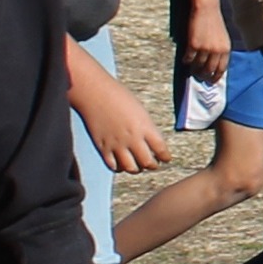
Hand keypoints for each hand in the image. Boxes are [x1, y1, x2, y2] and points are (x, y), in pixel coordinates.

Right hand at [71, 58, 170, 173]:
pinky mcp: (102, 147)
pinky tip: (121, 165)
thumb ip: (146, 128)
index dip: (165, 157)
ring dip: (136, 169)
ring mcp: (116, 144)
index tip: (166, 159)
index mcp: (145, 127)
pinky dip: (119, 168)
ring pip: (131, 168)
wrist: (96, 94)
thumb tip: (150, 142)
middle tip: (153, 164)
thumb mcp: (140, 111)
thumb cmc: (119, 97)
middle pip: (147, 162)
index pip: (161, 149)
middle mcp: (132, 138)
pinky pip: (113, 166)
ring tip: (138, 166)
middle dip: (152, 165)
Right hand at [188, 0, 231, 80]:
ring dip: (193, 69)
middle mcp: (217, 50)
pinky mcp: (193, 45)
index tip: (211, 82)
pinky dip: (186, 60)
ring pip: (198, 66)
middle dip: (203, 75)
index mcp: (226, 49)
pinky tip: (185, 58)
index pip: (221, 68)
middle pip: (209, 70)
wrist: (207, 9)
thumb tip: (214, 66)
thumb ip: (220, 51)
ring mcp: (205, 48)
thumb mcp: (222, 38)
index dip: (216, 77)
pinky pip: (188, 58)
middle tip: (198, 77)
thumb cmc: (214, 23)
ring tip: (191, 68)